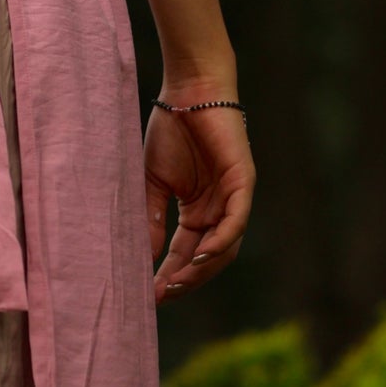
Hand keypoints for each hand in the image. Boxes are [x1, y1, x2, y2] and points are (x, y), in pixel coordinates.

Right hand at [145, 98, 253, 303]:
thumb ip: (150, 218)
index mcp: (198, 211)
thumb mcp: (152, 182)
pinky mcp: (243, 183)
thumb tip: (142, 257)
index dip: (169, 275)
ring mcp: (233, 198)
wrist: (187, 91)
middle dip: (185, 280)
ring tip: (178, 282)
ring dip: (203, 268)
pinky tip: (202, 257)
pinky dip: (221, 241)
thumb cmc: (170, 130)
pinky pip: (236, 221)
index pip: (186, 254)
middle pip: (207, 259)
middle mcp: (218, 210)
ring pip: (225, 246)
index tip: (149, 295)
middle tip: (161, 295)